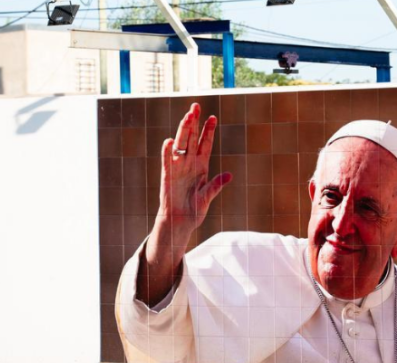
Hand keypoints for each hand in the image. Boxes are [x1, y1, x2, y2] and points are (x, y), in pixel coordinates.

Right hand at [157, 103, 231, 231]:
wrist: (179, 222)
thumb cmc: (194, 210)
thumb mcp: (208, 197)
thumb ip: (216, 186)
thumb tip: (229, 176)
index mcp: (201, 166)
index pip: (205, 144)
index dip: (208, 131)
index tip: (212, 117)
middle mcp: (189, 163)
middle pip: (192, 138)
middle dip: (194, 122)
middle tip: (196, 106)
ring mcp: (177, 167)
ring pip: (181, 144)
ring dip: (183, 130)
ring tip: (187, 116)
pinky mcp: (167, 175)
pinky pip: (167, 160)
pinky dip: (168, 151)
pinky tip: (170, 140)